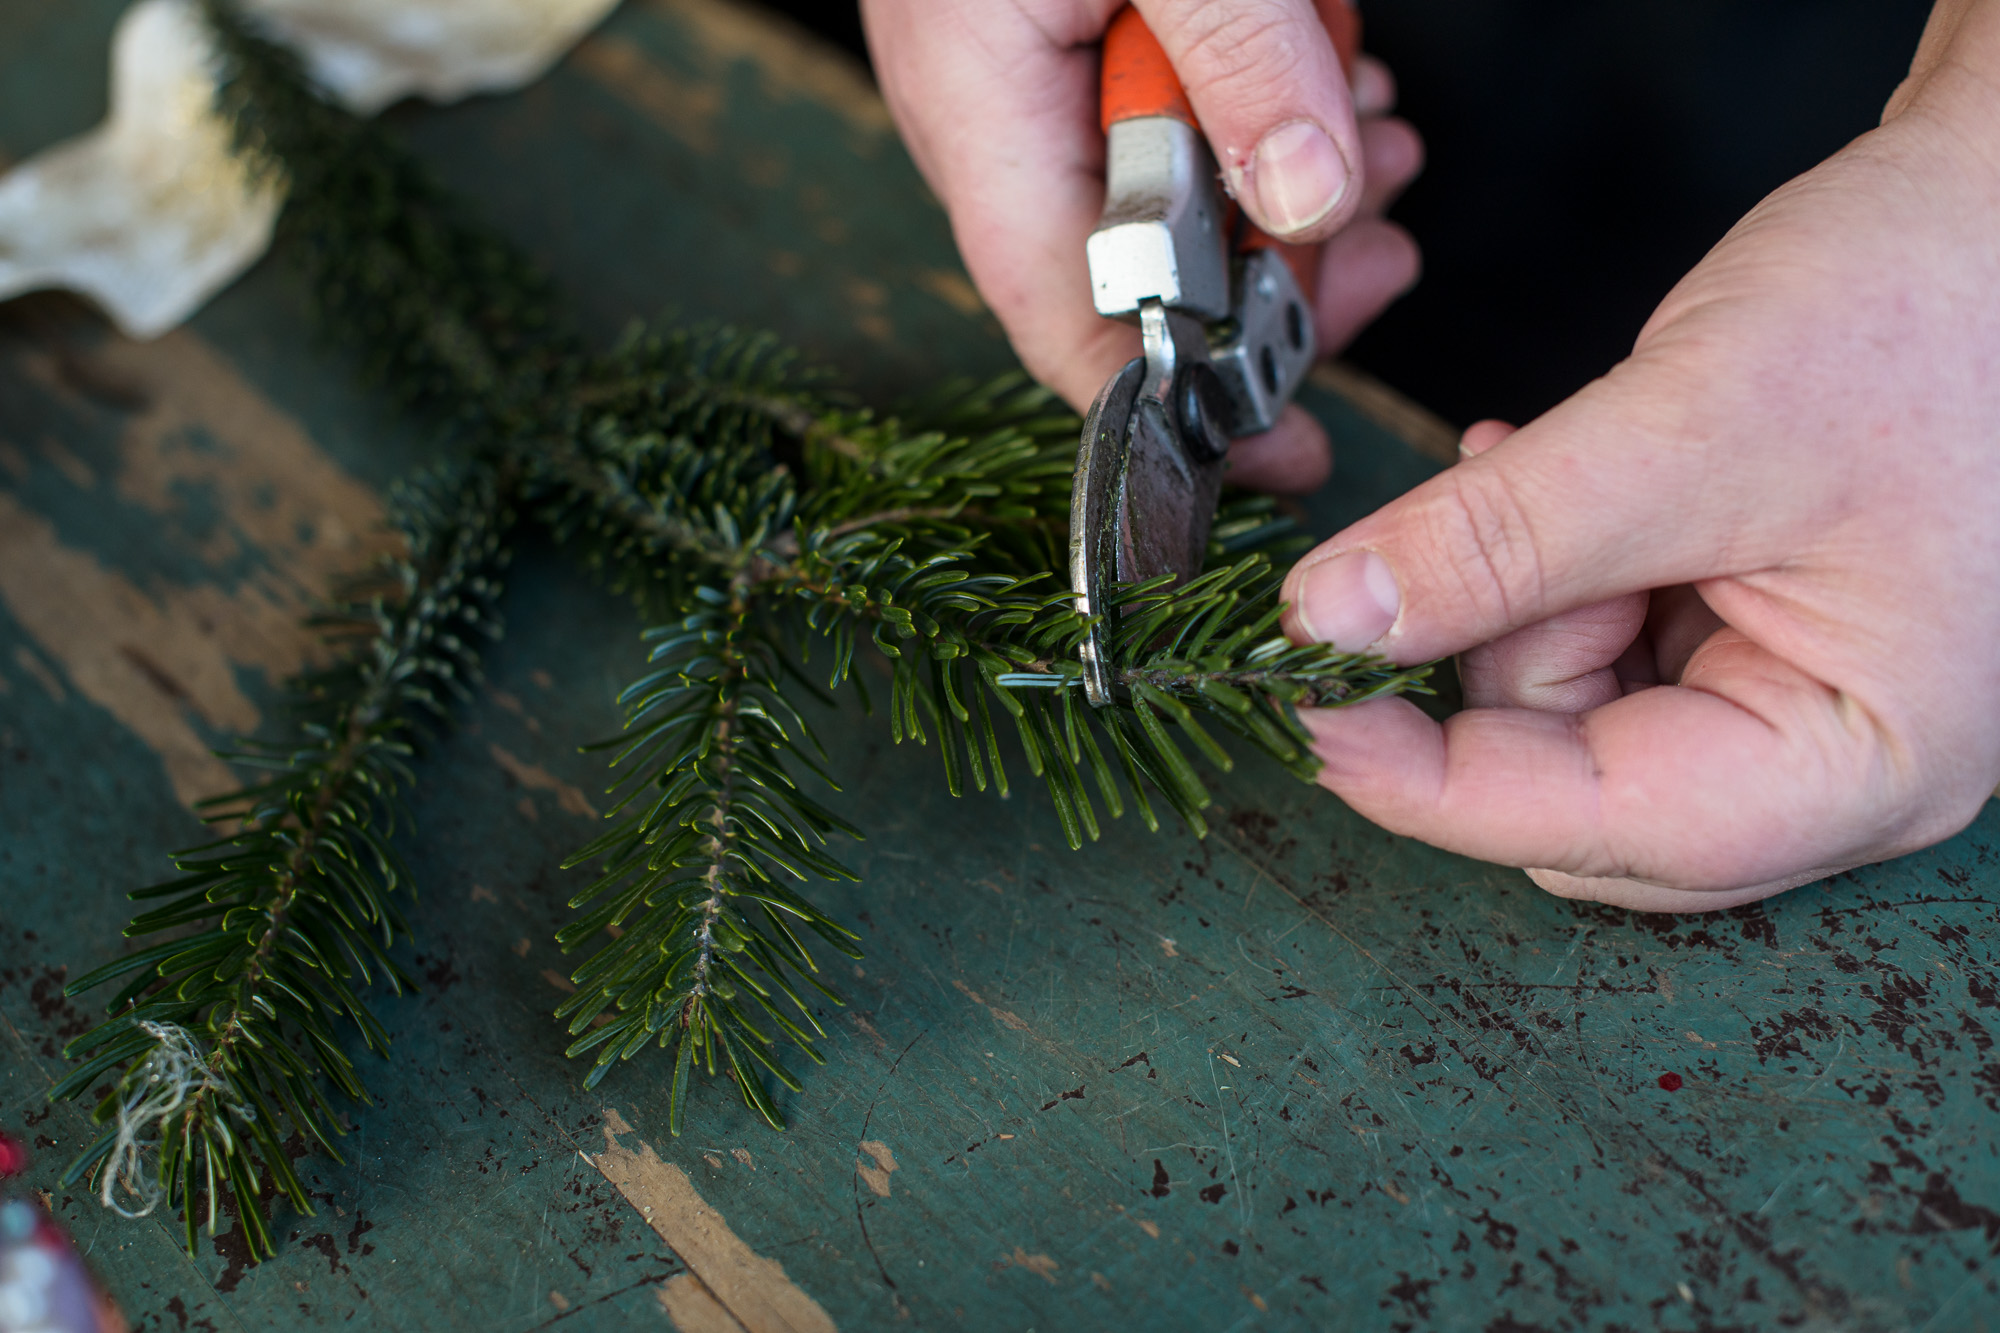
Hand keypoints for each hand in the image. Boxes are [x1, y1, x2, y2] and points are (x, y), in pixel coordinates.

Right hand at [860, 0, 1423, 491]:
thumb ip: (1240, 58)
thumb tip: (1315, 206)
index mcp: (981, 115)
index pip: (1066, 330)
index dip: (1175, 416)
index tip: (1285, 454)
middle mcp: (998, 125)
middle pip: (1135, 285)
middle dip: (1274, 293)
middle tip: (1381, 264)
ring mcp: (1037, 88)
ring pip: (1174, 207)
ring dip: (1293, 200)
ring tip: (1383, 150)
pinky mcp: (1084, 47)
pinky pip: (1182, 127)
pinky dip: (1274, 123)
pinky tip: (1339, 91)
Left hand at [1279, 1, 1999, 910]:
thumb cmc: (1934, 309)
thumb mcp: (1691, 432)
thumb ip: (1497, 542)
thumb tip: (1331, 622)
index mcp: (1856, 765)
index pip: (1588, 828)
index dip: (1420, 779)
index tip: (1300, 704)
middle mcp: (1832, 765)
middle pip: (1575, 792)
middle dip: (1498, 665)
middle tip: (1491, 529)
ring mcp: (1802, 703)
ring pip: (1575, 718)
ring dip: (1517, 604)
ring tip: (1541, 475)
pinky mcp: (1764, 638)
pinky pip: (1607, 650)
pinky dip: (1551, 576)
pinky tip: (1546, 485)